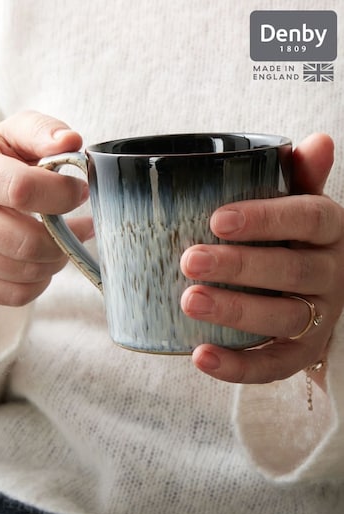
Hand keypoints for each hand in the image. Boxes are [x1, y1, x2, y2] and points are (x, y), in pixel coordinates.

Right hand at [0, 110, 92, 305]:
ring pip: (25, 271)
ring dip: (59, 258)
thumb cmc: (0, 160)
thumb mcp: (14, 136)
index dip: (61, 194)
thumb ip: (41, 132)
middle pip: (25, 242)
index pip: (22, 190)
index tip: (81, 190)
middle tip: (82, 223)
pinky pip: (18, 294)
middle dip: (65, 235)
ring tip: (68, 238)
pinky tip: (47, 258)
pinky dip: (42, 280)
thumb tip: (71, 142)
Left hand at [180, 134, 343, 382]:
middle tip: (190, 260)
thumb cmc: (293, 238)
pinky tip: (200, 356)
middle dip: (240, 266)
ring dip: (237, 311)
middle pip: (292, 269)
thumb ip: (301, 177)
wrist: (315, 290)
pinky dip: (239, 366)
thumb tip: (316, 141)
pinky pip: (276, 366)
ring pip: (285, 317)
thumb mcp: (300, 204)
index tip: (217, 220)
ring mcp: (320, 316)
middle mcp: (331, 273)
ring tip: (189, 301)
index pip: (309, 217)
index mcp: (329, 230)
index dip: (266, 218)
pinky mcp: (303, 352)